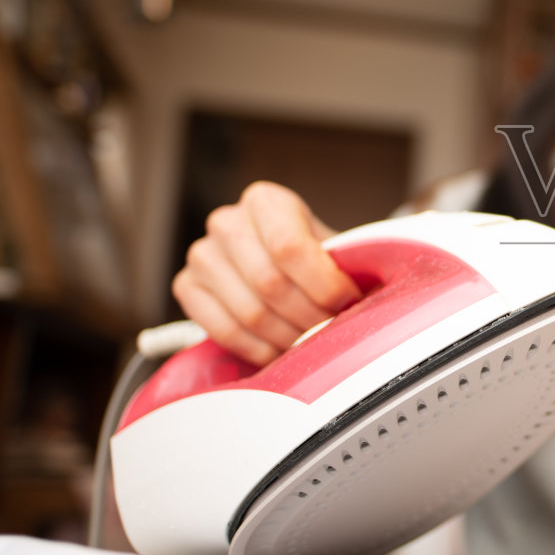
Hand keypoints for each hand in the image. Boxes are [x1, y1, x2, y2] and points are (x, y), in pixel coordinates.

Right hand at [171, 181, 360, 364]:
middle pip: (270, 284)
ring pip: (249, 312)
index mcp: (265, 201)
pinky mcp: (186, 287)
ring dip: (288, 337)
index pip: (290, 247)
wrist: (282, 262)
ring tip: (312, 343)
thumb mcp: (334, 245)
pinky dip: (259, 349)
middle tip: (332, 332)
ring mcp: (202, 255)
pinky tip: (281, 352)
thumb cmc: (312, 255)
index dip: (323, 283)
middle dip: (309, 316)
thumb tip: (367, 298)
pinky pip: (224, 331)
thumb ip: (346, 263)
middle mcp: (227, 222)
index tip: (347, 302)